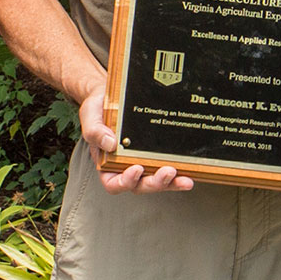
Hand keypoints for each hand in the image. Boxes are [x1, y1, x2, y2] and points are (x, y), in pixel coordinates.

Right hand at [77, 83, 193, 194]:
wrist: (109, 94)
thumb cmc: (98, 108)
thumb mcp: (90, 115)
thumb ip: (95, 131)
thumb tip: (110, 144)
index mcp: (107, 163)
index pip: (113, 183)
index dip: (125, 182)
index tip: (136, 169)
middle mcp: (125, 166)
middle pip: (140, 185)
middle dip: (155, 183)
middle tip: (168, 172)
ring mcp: (142, 161)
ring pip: (156, 180)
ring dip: (171, 183)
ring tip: (185, 179)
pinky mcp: (156, 153)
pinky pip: (166, 165)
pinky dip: (179, 171)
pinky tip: (190, 170)